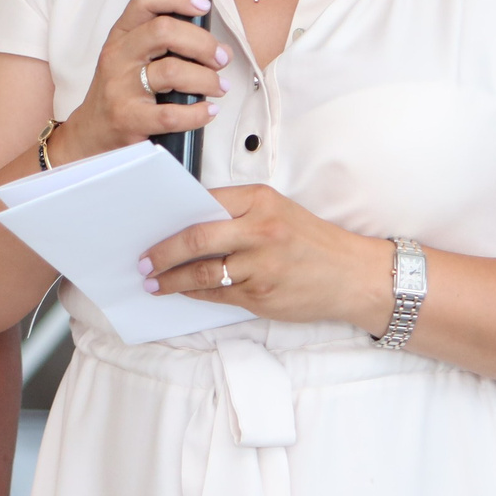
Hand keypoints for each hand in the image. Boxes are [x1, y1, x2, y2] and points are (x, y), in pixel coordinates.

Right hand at [48, 0, 230, 163]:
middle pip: (164, 31)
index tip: (203, 6)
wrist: (92, 132)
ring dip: (207, 78)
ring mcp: (121, 87)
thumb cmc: (121, 91)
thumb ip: (169, 44)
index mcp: (122, 34)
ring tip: (219, 86)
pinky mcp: (128, 119)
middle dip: (203, 42)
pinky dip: (197, 113)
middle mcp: (119, 56)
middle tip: (221, 57)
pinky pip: (170, 114)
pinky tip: (208, 110)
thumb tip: (221, 48)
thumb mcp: (133, 57)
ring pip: (172, 71)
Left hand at [143, 183, 396, 331]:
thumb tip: (191, 224)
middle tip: (142, 261)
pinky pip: (216, 295)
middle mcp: (259, 230)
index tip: (152, 226)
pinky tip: (182, 292)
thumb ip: (240, 215)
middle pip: (195, 238)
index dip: (172, 217)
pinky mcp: (260, 295)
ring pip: (201, 272)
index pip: (204, 202)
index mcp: (261, 201)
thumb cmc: (314, 244)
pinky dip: (194, 294)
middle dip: (161, 252)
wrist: (353, 276)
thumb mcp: (280, 213)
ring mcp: (260, 265)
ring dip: (171, 280)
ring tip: (154, 283)